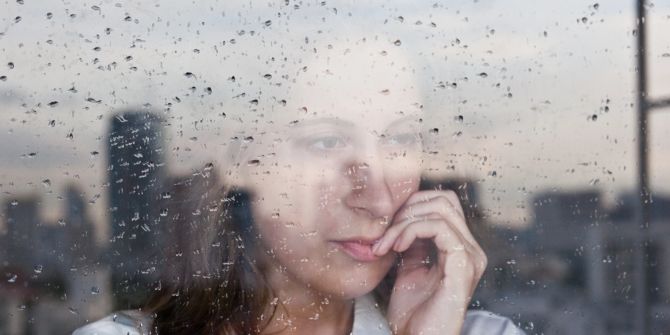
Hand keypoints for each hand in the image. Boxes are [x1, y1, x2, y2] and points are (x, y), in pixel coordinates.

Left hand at [372, 190, 487, 334]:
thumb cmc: (412, 314)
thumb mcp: (409, 268)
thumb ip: (412, 242)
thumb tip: (402, 215)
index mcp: (461, 249)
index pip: (443, 203)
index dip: (411, 205)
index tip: (386, 227)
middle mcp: (472, 250)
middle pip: (444, 200)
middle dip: (407, 209)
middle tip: (383, 234)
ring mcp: (471, 257)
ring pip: (439, 210)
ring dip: (403, 222)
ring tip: (385, 244)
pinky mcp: (463, 265)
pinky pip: (438, 228)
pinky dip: (411, 230)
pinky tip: (396, 248)